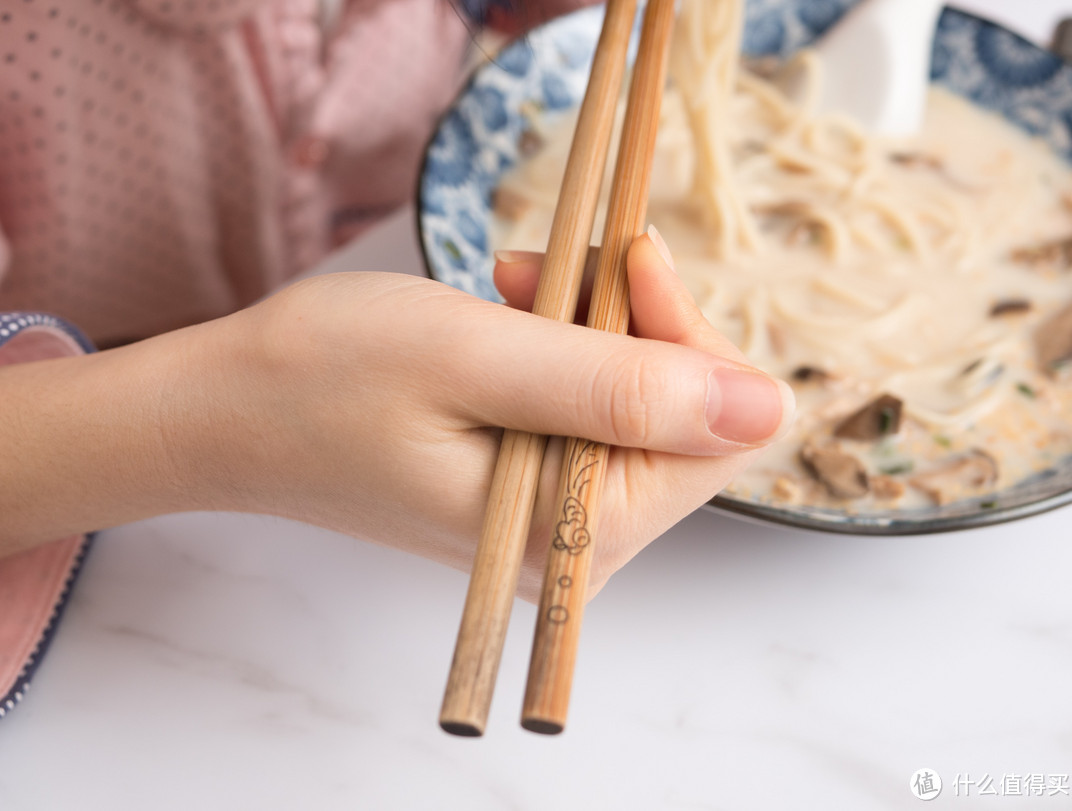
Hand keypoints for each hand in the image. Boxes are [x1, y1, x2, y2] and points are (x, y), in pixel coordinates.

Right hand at [210, 228, 792, 598]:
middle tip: (551, 272)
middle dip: (634, 326)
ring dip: (593, 328)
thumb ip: (625, 389)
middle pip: (684, 423)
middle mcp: (573, 548)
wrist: (224, 411)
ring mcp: (548, 524)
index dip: (688, 338)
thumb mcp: (482, 357)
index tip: (622, 261)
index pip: (717, 437)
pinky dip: (562, 349)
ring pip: (637, 405)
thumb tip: (771, 409)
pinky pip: (588, 411)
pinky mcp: (521, 494)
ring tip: (515, 287)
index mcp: (574, 535)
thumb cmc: (326, 379)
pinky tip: (511, 314)